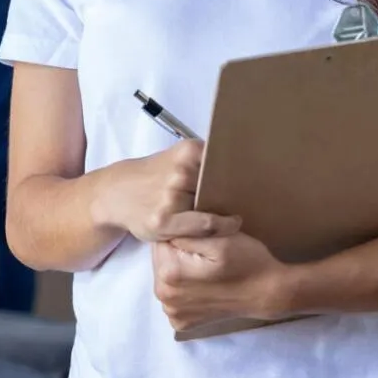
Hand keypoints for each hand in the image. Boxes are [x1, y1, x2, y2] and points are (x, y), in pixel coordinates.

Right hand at [91, 141, 241, 244]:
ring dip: (229, 211)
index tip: (261, 179)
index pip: (229, 162)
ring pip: (216, 207)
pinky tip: (231, 225)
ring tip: (241, 213)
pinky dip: (222, 227)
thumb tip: (250, 167)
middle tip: (255, 199)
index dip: (247, 173)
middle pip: (225, 185)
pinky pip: (205, 226)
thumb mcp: (179, 158)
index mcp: (188, 151)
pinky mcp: (164, 220)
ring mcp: (171, 196)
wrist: (116, 194)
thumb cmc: (155, 177)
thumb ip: (206, 162)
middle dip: (237, 194)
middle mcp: (180, 171)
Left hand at [152, 232, 294, 333]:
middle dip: (177, 253)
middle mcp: (165, 297)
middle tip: (204, 253)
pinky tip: (203, 286)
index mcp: (170, 273)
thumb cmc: (248, 262)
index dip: (180, 233)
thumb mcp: (220, 239)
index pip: (161, 241)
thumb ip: (187, 233)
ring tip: (205, 269)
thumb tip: (166, 231)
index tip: (200, 237)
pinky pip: (174, 296)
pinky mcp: (181, 322)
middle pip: (160, 262)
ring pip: (166, 279)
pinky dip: (184, 289)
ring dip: (180, 271)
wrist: (268, 293)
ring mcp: (172, 313)